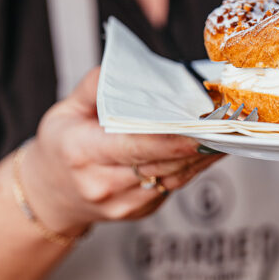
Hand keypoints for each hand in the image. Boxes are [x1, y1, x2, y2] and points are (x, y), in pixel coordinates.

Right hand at [21, 68, 222, 234]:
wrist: (50, 195)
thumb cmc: (61, 147)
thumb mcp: (65, 110)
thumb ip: (96, 86)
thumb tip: (130, 69)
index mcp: (82, 153)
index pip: (134, 145)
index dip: (171, 138)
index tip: (201, 125)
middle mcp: (103, 183)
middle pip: (161, 161)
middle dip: (197, 141)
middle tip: (226, 119)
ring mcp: (123, 203)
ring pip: (175, 176)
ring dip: (204, 154)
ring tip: (229, 130)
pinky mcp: (141, 210)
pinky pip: (175, 185)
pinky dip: (195, 165)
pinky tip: (212, 147)